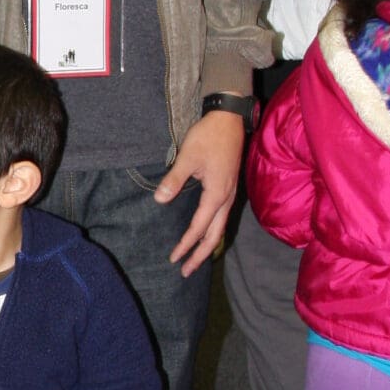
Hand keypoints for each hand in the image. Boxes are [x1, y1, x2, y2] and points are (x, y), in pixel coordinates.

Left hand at [157, 111, 245, 274]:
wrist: (229, 118)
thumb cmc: (209, 136)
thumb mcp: (188, 156)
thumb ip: (174, 179)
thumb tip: (160, 200)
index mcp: (217, 194)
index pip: (199, 227)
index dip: (186, 244)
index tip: (173, 258)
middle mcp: (226, 198)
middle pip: (214, 235)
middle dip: (200, 255)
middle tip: (185, 272)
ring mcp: (230, 193)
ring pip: (219, 227)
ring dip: (207, 245)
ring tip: (194, 260)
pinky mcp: (228, 187)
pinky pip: (221, 217)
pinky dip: (212, 231)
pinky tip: (204, 234)